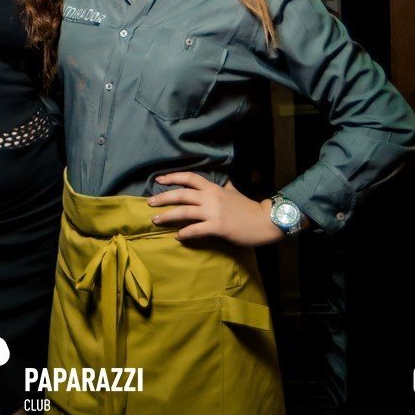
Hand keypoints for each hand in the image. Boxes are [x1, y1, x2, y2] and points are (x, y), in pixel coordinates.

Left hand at [148, 171, 285, 246]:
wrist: (265, 221)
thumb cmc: (249, 208)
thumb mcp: (233, 192)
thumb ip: (224, 187)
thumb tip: (222, 182)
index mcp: (214, 188)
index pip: (189, 178)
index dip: (173, 177)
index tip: (159, 179)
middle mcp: (211, 197)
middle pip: (181, 194)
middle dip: (163, 198)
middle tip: (149, 203)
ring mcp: (214, 212)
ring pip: (184, 212)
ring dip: (167, 216)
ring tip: (156, 220)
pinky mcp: (218, 227)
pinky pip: (196, 230)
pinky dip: (185, 233)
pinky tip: (178, 237)